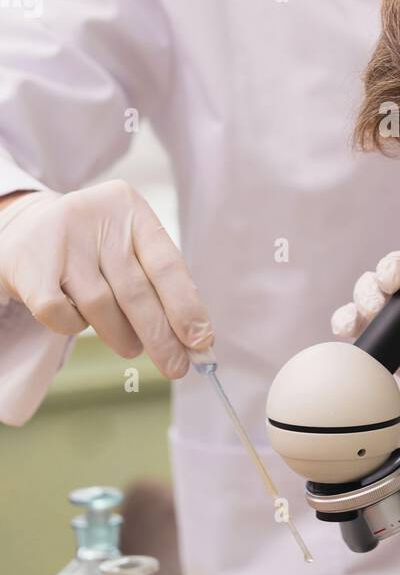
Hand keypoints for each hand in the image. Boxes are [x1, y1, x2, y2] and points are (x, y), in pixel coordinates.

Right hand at [0, 180, 213, 378]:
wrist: (23, 232)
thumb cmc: (91, 248)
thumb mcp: (126, 246)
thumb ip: (159, 285)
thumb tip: (195, 340)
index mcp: (129, 208)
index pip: (166, 263)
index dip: (186, 306)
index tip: (201, 342)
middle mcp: (95, 218)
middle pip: (136, 290)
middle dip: (161, 336)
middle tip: (176, 366)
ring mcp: (60, 241)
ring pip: (101, 306)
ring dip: (122, 336)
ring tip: (132, 346)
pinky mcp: (30, 267)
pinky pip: (63, 316)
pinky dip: (76, 327)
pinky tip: (82, 320)